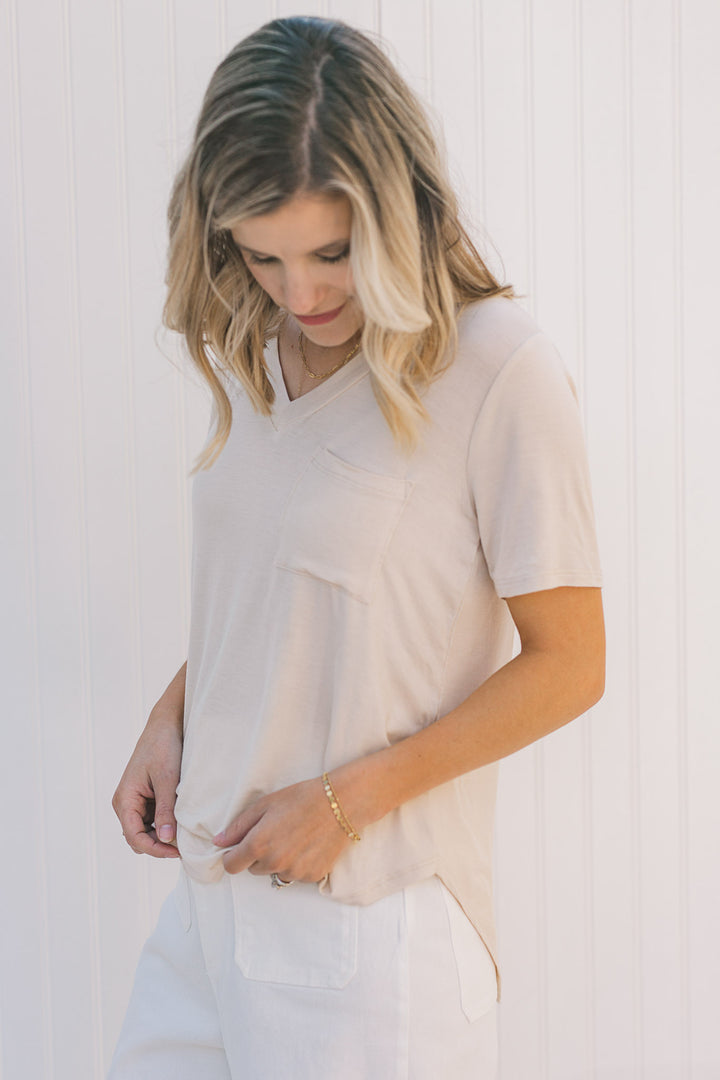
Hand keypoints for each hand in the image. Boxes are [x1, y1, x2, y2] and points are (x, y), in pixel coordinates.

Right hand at [112, 710, 182, 857]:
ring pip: (147, 831)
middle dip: (159, 845)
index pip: (134, 838)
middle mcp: (126, 803)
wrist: (167, 723)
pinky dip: (166, 823)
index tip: (179, 852)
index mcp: (124, 800)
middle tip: (185, 846)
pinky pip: (154, 819)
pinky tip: (183, 820)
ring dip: (164, 835)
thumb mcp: (167, 779)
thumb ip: (165, 810)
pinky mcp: (147, 797)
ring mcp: (136, 801)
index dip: (155, 849)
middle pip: (139, 838)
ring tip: (187, 834)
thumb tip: (166, 840)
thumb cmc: (164, 747)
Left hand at [212, 777, 352, 882]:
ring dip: (278, 861)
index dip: (233, 855)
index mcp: (258, 845)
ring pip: (275, 873)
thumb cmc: (301, 798)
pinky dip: (297, 865)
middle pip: (253, 869)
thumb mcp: (265, 804)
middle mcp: (275, 864)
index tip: (240, 846)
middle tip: (275, 833)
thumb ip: (238, 826)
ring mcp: (294, 872)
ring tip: (294, 838)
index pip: (231, 866)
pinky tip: (307, 846)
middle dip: (258, 855)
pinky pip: (295, 876)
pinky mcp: (312, 877)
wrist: (341, 804)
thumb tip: (219, 843)